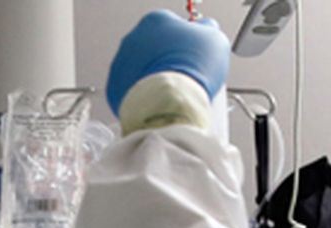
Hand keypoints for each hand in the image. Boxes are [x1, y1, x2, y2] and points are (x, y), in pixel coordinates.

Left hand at [106, 10, 230, 115]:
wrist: (168, 103)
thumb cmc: (190, 70)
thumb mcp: (215, 40)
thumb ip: (208, 29)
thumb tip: (206, 29)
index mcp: (156, 20)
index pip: (173, 27)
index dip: (187, 42)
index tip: (195, 55)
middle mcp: (134, 38)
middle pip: (155, 47)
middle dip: (168, 59)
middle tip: (185, 75)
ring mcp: (121, 62)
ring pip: (142, 68)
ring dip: (155, 76)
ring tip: (172, 90)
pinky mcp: (115, 86)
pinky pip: (132, 88)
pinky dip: (144, 94)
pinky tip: (159, 99)